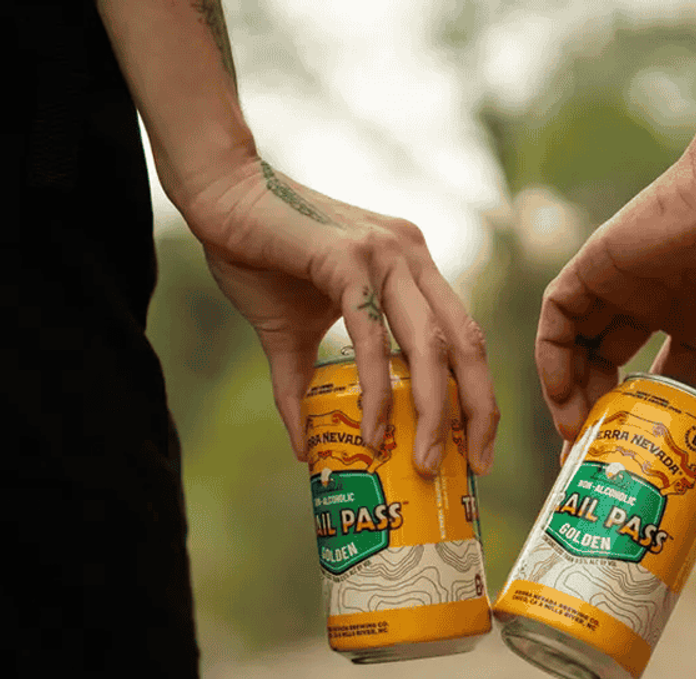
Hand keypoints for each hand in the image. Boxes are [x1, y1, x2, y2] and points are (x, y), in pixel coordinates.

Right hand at [179, 156, 498, 475]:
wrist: (218, 196)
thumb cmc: (258, 256)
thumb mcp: (292, 333)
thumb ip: (307, 385)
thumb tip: (305, 448)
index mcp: (413, 269)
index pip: (464, 338)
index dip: (476, 394)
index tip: (473, 446)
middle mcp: (412, 258)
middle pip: (467, 344)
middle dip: (476, 411)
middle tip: (475, 466)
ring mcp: (385, 255)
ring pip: (429, 345)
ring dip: (432, 412)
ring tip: (423, 462)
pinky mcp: (347, 260)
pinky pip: (373, 337)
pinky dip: (376, 390)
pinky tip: (372, 430)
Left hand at [536, 144, 695, 503]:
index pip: (659, 386)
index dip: (646, 427)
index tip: (637, 467)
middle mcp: (653, 307)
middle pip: (610, 372)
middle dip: (598, 417)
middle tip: (592, 460)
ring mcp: (620, 288)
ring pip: (579, 349)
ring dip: (570, 394)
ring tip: (575, 437)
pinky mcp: (593, 267)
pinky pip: (557, 318)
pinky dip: (553, 358)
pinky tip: (565, 394)